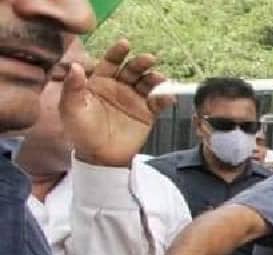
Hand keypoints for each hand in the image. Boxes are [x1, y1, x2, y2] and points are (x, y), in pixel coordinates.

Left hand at [60, 39, 174, 167]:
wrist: (99, 157)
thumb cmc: (81, 132)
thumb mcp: (71, 108)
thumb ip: (72, 87)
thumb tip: (75, 65)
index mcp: (100, 82)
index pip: (110, 63)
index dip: (117, 53)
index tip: (125, 44)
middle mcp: (118, 88)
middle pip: (131, 70)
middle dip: (140, 63)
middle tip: (149, 58)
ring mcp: (134, 100)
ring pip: (146, 83)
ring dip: (153, 78)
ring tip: (159, 77)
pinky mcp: (146, 114)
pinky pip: (157, 104)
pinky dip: (164, 100)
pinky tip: (167, 98)